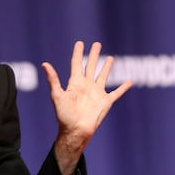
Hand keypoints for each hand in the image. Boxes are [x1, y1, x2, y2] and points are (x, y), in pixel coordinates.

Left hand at [41, 41, 131, 174]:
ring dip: (107, 67)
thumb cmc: (64, 115)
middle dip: (94, 55)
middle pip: (91, 66)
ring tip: (111, 58)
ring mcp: (97, 93)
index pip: (77, 64)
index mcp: (75, 83)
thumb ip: (53, 80)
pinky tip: (129, 81)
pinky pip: (116, 93)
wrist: (76, 131)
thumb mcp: (57, 95)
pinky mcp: (106, 102)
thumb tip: (44, 64)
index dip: (78, 53)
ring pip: (103, 76)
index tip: (80, 43)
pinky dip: (123, 87)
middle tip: (97, 44)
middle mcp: (86, 86)